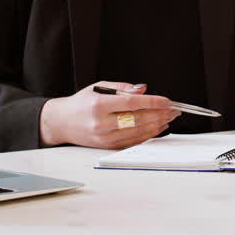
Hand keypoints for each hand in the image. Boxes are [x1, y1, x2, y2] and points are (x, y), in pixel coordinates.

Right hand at [39, 81, 177, 149]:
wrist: (61, 122)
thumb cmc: (81, 103)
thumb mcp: (99, 87)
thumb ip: (123, 88)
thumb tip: (144, 90)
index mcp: (99, 105)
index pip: (131, 103)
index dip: (152, 102)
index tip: (166, 101)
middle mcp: (101, 123)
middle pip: (137, 119)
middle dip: (159, 114)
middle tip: (173, 110)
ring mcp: (104, 137)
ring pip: (137, 132)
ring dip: (157, 125)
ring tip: (169, 118)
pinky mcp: (107, 146)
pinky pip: (132, 142)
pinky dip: (147, 135)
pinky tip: (157, 128)